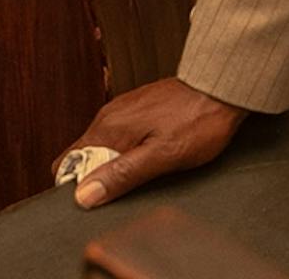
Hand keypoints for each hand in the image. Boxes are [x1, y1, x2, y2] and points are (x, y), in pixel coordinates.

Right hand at [61, 77, 246, 210]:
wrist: (222, 88)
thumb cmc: (199, 121)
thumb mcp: (162, 156)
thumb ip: (122, 175)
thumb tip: (85, 195)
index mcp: (109, 128)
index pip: (66, 163)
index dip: (75, 187)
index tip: (96, 199)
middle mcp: (109, 116)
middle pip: (81, 157)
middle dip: (95, 178)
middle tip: (125, 188)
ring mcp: (123, 110)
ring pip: (100, 147)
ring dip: (112, 165)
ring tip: (141, 172)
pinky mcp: (137, 109)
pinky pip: (118, 137)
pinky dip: (126, 152)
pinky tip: (149, 156)